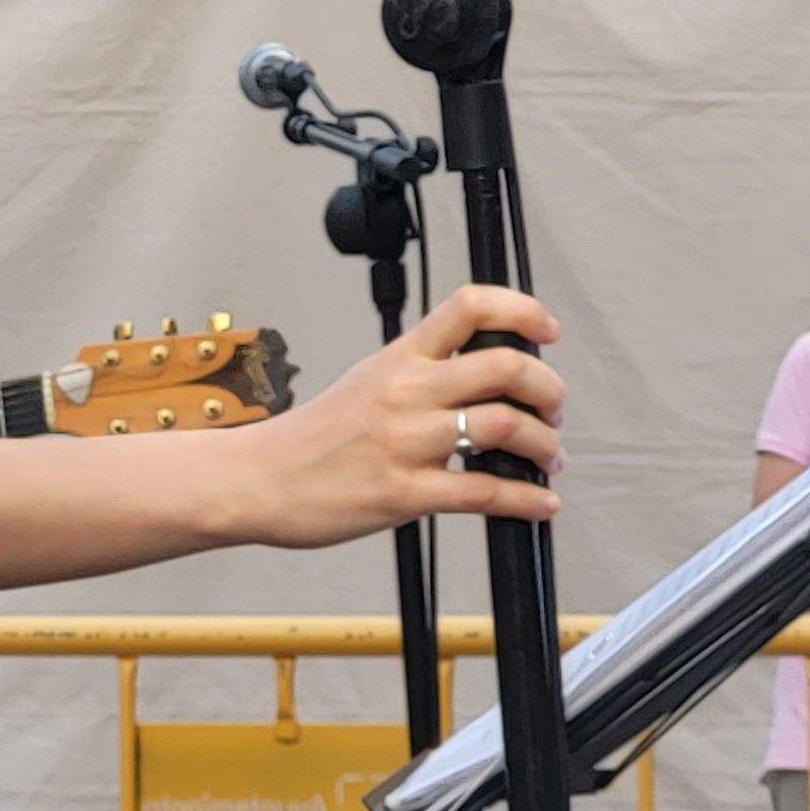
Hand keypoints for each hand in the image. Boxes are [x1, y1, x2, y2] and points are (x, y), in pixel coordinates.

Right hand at [214, 285, 564, 549]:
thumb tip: (480, 376)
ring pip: (505, 426)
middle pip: (505, 365)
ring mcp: (405, 441)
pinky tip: (539, 505)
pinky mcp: (404, 492)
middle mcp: (406, 390)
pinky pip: (484, 492)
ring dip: (545, 444)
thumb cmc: (311, 438)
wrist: (256, 479)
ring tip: (549, 458)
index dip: (522, 309)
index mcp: (398, 357)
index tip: (548, 331)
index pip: (469, 305)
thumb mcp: (365, 381)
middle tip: (554, 409)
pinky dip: (526, 500)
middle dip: (549, 388)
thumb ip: (418, 373)